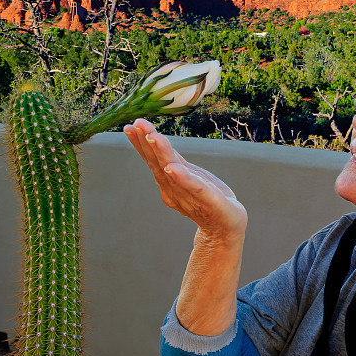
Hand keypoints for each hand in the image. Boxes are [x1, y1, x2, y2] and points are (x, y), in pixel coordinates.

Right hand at [124, 119, 246, 240]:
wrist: (225, 230)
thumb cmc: (209, 201)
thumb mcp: (191, 177)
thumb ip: (176, 164)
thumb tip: (156, 144)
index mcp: (171, 182)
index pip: (155, 160)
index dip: (142, 143)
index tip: (130, 126)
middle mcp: (176, 189)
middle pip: (160, 163)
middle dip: (148, 143)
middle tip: (137, 125)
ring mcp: (191, 196)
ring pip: (174, 172)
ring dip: (163, 154)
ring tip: (154, 137)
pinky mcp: (211, 202)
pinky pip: (196, 189)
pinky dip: (184, 178)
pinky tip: (174, 169)